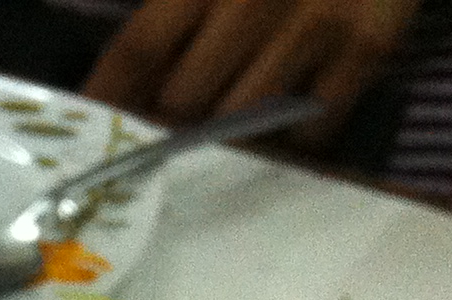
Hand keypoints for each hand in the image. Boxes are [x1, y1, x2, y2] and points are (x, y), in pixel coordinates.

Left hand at [83, 0, 423, 142]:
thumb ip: (173, 9)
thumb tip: (121, 83)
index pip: (140, 48)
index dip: (107, 97)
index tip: (85, 132)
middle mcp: (255, 0)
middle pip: (184, 98)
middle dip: (167, 120)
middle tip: (165, 127)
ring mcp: (315, 24)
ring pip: (242, 121)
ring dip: (227, 132)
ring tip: (227, 118)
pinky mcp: (367, 46)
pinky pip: (310, 128)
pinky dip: (293, 135)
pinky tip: (289, 112)